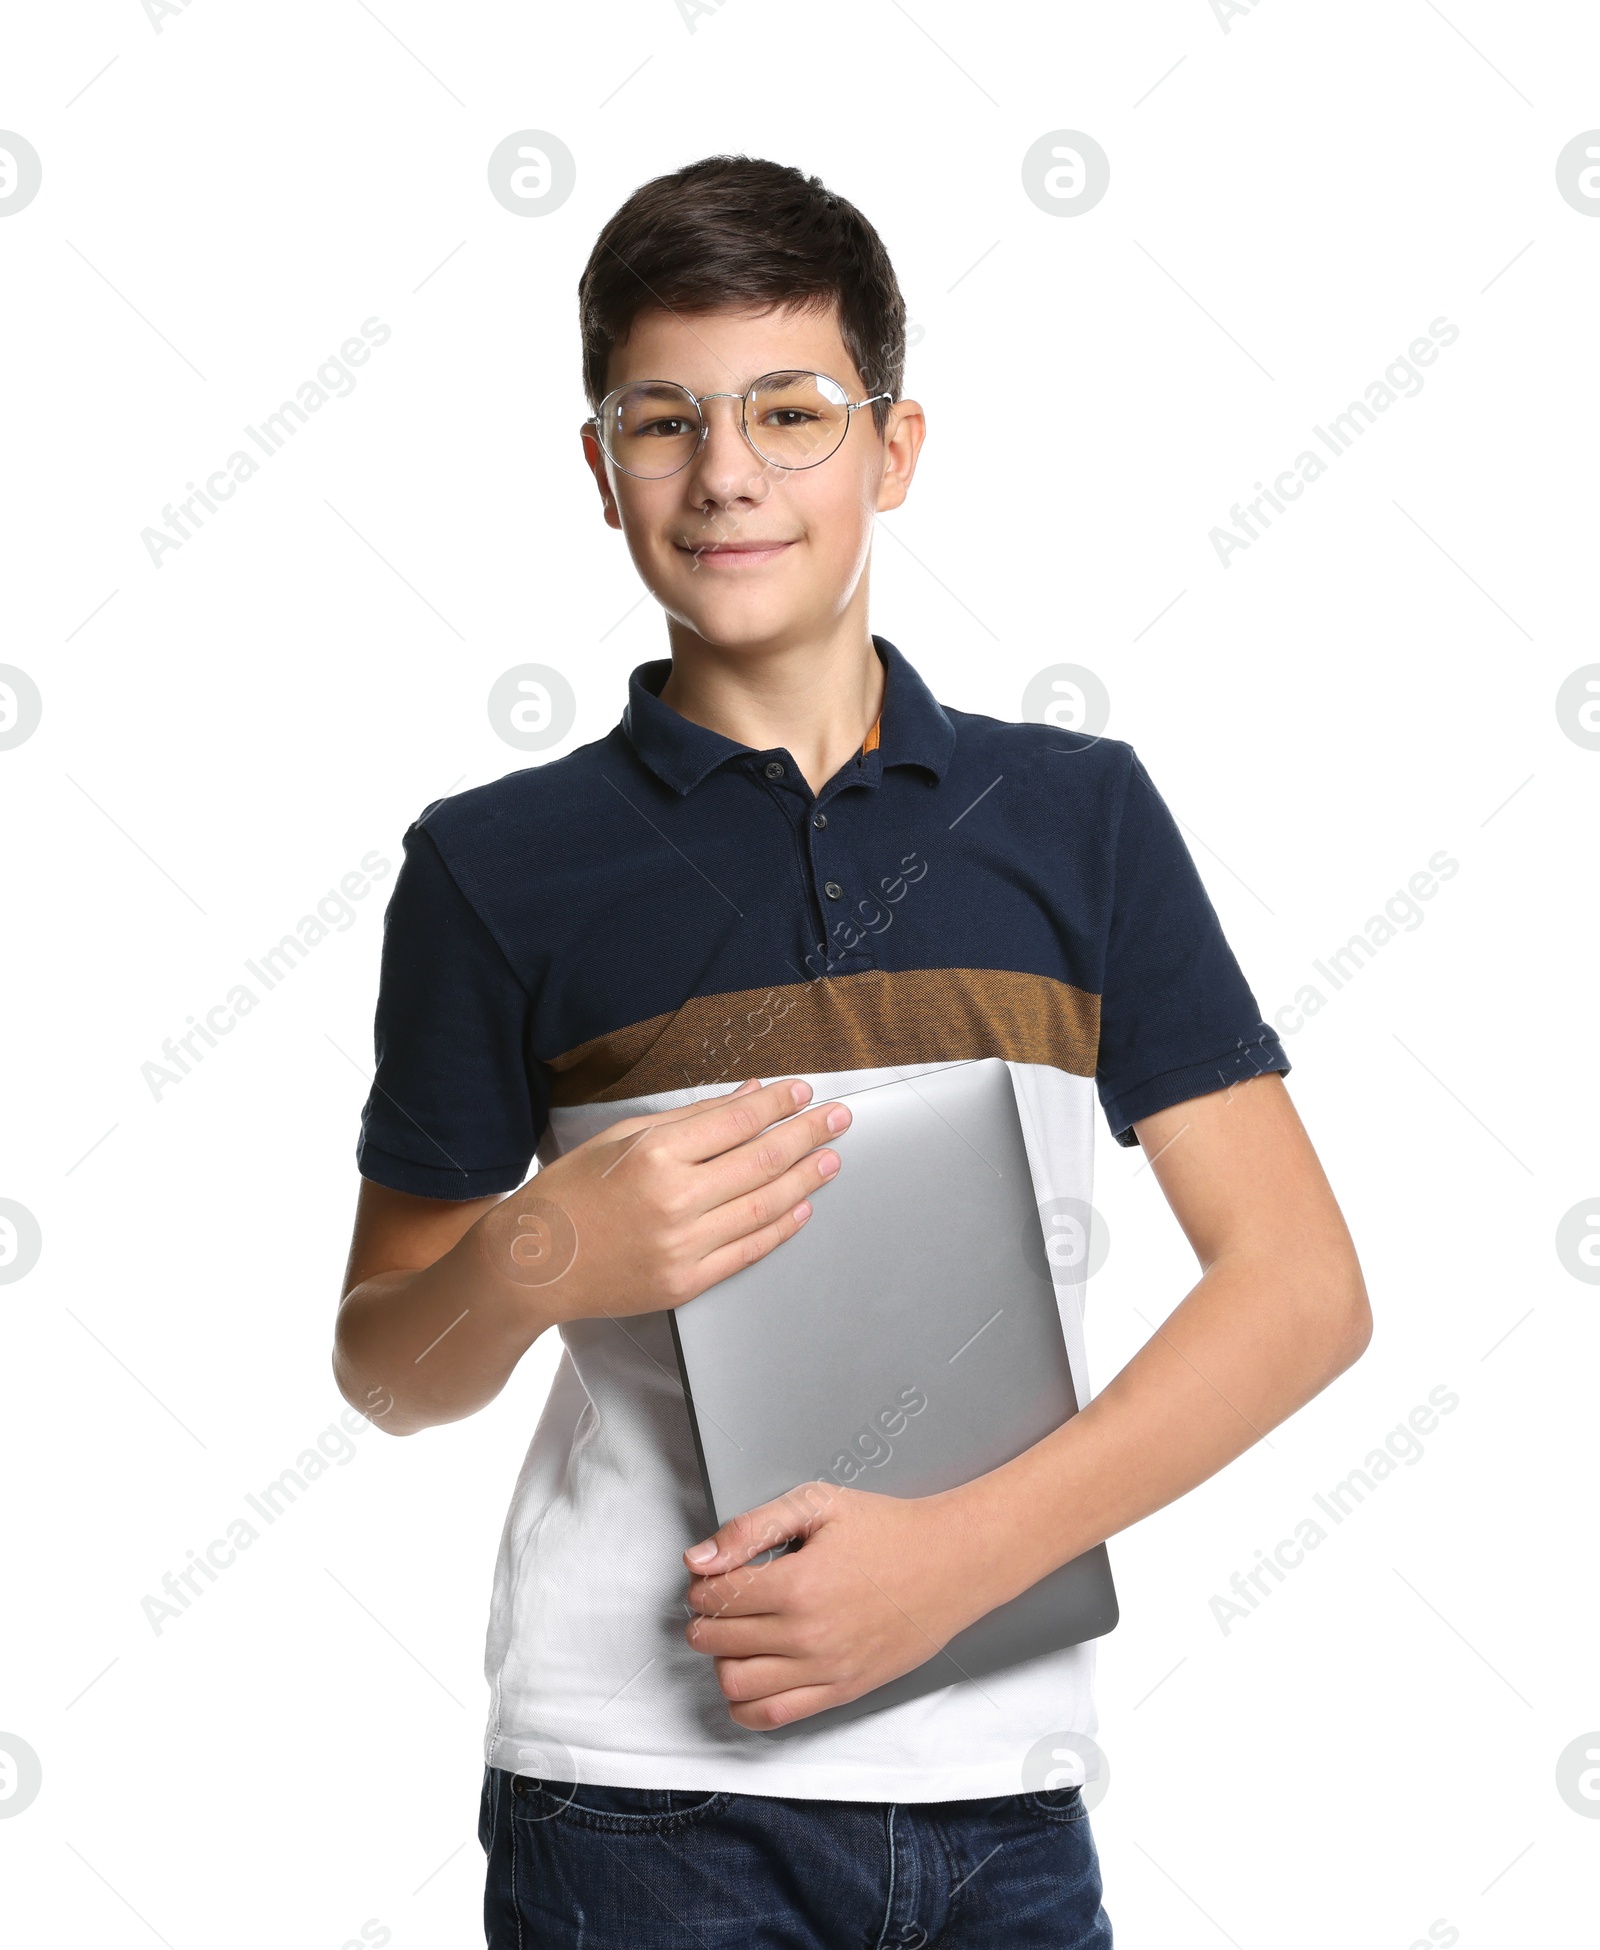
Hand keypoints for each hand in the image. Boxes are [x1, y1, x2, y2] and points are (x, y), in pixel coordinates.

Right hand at [471, 1076, 850, 1325]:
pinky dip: (781, 1228)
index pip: (737, 1122)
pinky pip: (748, 1251)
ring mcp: (682, 1246)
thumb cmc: (569, 1194)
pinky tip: (801, 1208)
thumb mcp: (621, 1138)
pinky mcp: (685, 1282)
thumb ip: (690, 1118)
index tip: (802, 1091)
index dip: (778, 1104)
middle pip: (761, 1161)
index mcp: (654, 1154)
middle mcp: (674, 1200)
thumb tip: (746, 1097)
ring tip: (829, 1158)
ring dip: (805, 1180)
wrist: (531, 1265)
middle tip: (837, 1119)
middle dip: (807, 1135)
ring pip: (764, 1207)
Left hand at [680, 1482, 994, 1729]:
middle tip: (721, 1601)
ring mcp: (825, 1669)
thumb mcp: (817, 1505)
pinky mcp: (841, 1691)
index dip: (703, 1584)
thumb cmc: (889, 1531)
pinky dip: (745, 1703)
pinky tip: (751, 1674)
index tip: (713, 1575)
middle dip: (706, 1619)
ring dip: (721, 1660)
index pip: (715, 1598)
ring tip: (737, 1635)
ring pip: (735, 1684)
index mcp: (798, 1584)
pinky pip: (771, 1716)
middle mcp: (808, 1635)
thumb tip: (700, 1558)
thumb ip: (752, 1528)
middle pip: (717, 1642)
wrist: (951, 1563)